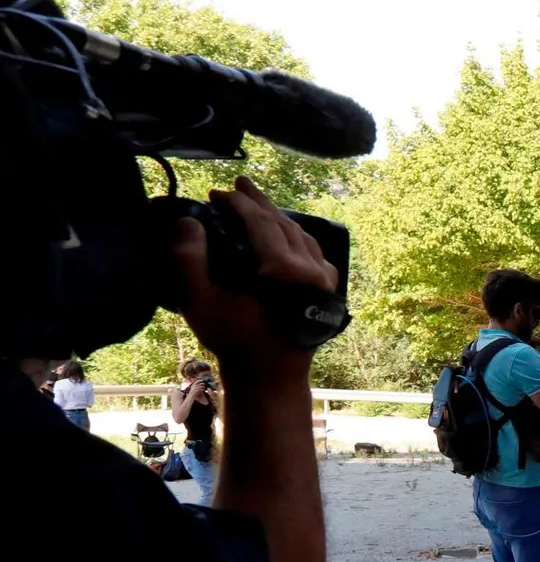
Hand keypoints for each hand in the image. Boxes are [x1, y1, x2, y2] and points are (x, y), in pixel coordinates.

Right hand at [174, 175, 338, 376]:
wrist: (271, 377)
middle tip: (238, 184)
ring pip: (301, 234)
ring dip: (277, 215)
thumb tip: (188, 222)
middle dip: (258, 202)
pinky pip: (313, 250)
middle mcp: (312, 268)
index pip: (261, 221)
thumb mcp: (200, 303)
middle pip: (283, 222)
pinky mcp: (328, 287)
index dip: (237, 202)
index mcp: (285, 270)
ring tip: (257, 201)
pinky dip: (296, 234)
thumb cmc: (234, 341)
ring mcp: (325, 278)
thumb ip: (189, 261)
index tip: (216, 192)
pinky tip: (284, 230)